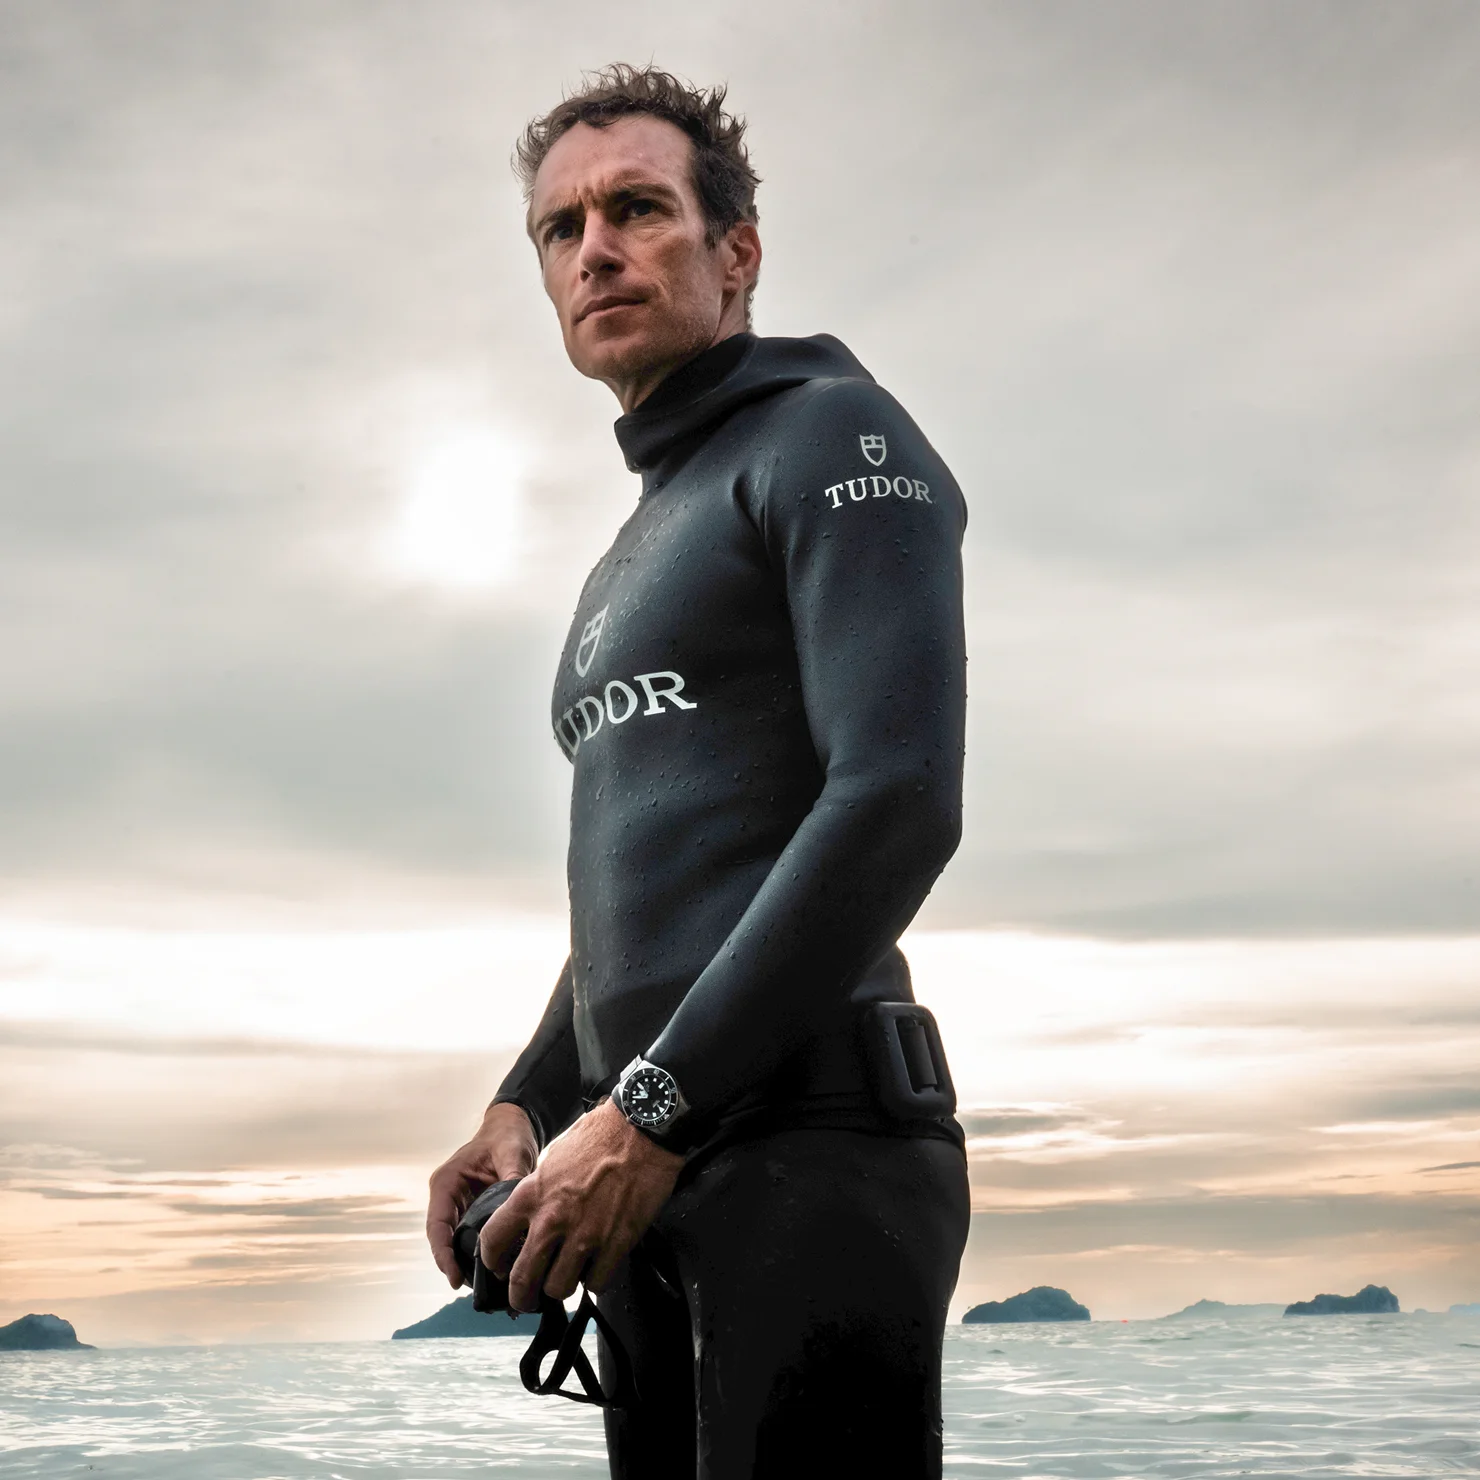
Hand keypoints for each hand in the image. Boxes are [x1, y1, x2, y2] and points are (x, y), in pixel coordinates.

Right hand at [426, 1101, 539, 1288]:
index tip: (454, 1278)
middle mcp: (447, 1197)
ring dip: (467, 1262)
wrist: (513, 1127)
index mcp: (446, 1182)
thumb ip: (512, 1179)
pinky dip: (480, 1253)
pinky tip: (497, 1268)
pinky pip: (472, 1237)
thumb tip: (518, 1209)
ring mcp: (459, 1206)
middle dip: (455, 1265)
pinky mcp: (473, 1212)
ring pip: (456, 1242)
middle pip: (444, 1239)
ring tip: (487, 1285)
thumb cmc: (507, 1135)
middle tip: (474, 1288)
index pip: (437, 1225)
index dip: (442, 1254)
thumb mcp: (512, 1153)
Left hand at [478, 1098, 682, 1311]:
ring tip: (570, 1276)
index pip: (493, 1241)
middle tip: (528, 1298)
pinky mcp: (616, 1243)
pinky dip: (596, 1280)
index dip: (492, 1261)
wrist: (641, 1130)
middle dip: (522, 1296)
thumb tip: (531, 1220)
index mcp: (530, 1195)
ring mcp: (585, 1235)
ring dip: (562, 1286)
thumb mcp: (553, 1160)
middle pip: (522, 1280)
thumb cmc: (599, 1137)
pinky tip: (599, 1266)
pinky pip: (597, 1283)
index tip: (499, 1267)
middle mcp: (552, 1220)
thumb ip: (538, 1194)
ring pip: (559, 1288)